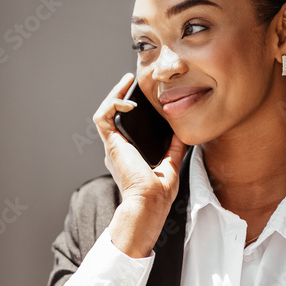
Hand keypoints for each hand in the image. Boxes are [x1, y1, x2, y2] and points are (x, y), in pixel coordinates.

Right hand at [92, 73, 186, 258]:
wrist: (148, 204)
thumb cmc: (157, 196)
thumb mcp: (171, 166)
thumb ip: (174, 148)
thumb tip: (181, 132)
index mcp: (128, 156)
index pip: (124, 127)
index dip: (128, 109)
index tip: (140, 97)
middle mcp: (117, 150)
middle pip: (113, 116)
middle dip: (120, 95)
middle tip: (130, 81)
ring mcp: (112, 147)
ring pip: (105, 113)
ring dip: (114, 94)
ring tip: (126, 80)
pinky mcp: (111, 144)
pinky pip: (104, 117)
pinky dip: (113, 103)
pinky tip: (128, 99)